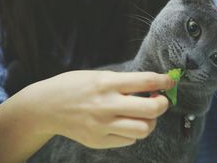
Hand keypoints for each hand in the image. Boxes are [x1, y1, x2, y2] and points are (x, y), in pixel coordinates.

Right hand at [22, 70, 173, 148]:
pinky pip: (129, 140)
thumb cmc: (74, 86)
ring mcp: (102, 126)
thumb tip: (152, 87)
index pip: (146, 81)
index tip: (170, 81)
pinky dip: (133, 131)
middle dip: (162, 103)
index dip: (164, 81)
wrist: (45, 107)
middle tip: (160, 99)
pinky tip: (125, 123)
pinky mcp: (98, 141)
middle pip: (151, 109)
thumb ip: (124, 82)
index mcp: (107, 83)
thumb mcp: (99, 75)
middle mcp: (106, 105)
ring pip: (144, 129)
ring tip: (143, 114)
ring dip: (150, 121)